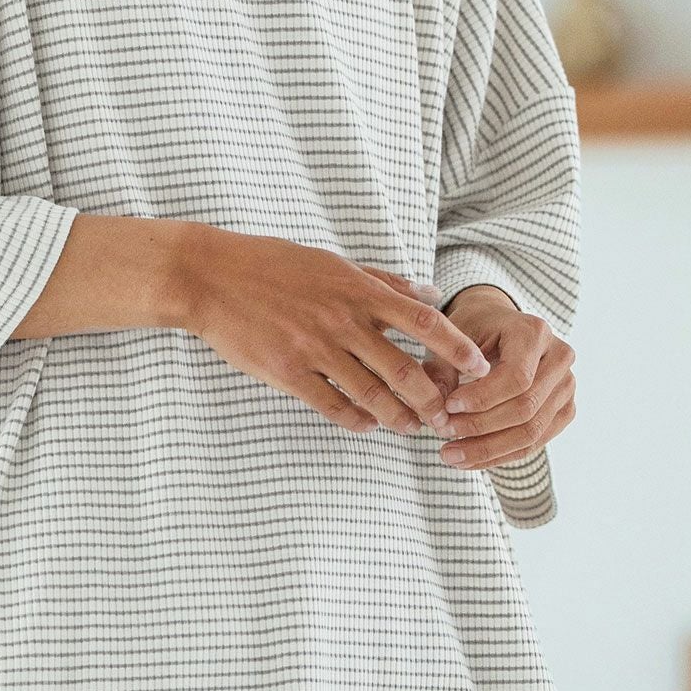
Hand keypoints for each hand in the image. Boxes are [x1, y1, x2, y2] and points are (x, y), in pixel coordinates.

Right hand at [174, 227, 491, 436]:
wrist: (211, 277)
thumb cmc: (272, 265)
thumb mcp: (332, 262)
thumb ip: (383, 281)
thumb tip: (430, 291)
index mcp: (357, 290)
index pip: (423, 321)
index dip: (458, 348)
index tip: (480, 367)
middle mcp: (342, 320)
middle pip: (404, 370)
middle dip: (433, 400)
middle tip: (447, 417)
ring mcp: (314, 348)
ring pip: (372, 394)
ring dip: (398, 417)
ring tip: (411, 427)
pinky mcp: (287, 372)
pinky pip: (332, 405)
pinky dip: (355, 420)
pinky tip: (366, 424)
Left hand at [419, 289, 576, 470]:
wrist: (499, 327)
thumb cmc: (474, 329)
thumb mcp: (452, 338)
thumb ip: (442, 371)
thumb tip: (437, 415)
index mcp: (534, 332)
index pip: (516, 378)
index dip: (482, 399)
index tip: (447, 408)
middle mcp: (559, 358)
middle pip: (525, 408)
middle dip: (480, 427)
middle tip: (443, 434)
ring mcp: (566, 386)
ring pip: (531, 432)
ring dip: (488, 449)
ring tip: (451, 455)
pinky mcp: (564, 409)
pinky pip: (535, 442)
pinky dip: (500, 455)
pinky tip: (470, 459)